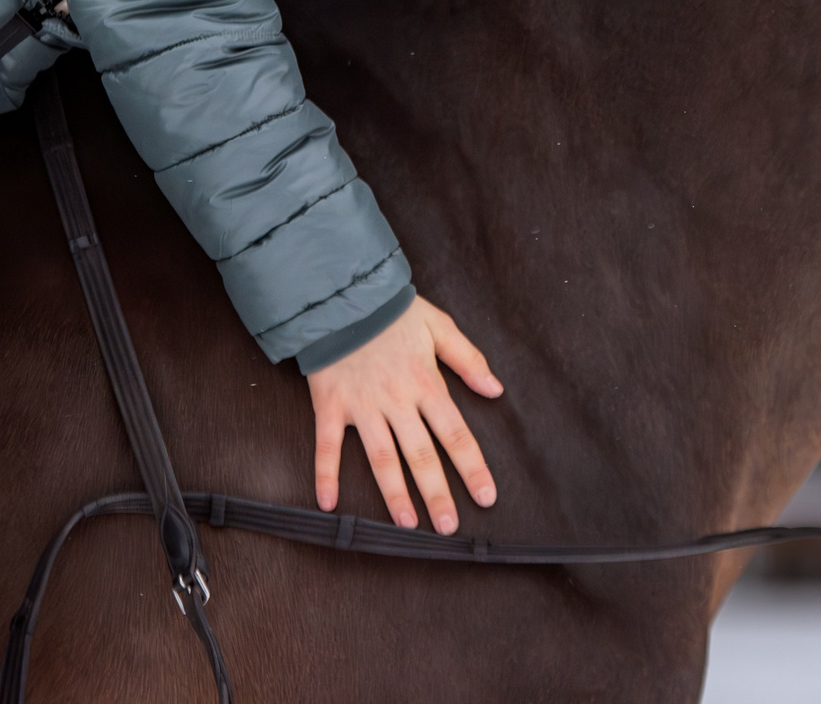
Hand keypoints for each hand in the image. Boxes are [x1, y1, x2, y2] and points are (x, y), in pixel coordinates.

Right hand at [307, 295, 502, 534]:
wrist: (343, 294)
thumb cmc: (392, 312)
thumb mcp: (439, 327)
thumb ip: (468, 359)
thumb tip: (495, 388)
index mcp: (426, 384)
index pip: (456, 434)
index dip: (472, 468)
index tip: (486, 497)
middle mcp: (397, 401)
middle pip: (421, 455)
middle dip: (437, 494)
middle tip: (448, 527)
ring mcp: (363, 406)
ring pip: (381, 458)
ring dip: (394, 494)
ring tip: (406, 524)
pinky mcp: (331, 405)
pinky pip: (328, 445)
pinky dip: (325, 474)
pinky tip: (328, 503)